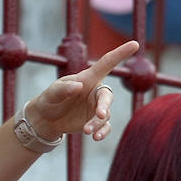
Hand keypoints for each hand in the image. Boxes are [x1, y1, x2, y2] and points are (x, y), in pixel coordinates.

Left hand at [24, 41, 139, 141]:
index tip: (135, 44)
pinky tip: (96, 137)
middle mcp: (95, 91)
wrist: (45, 119)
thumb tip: (78, 86)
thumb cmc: (50, 100)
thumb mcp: (52, 93)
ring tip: (86, 131)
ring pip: (105, 114)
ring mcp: (96, 106)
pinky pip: (104, 126)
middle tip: (99, 115)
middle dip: (104, 105)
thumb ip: (64, 89)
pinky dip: (102, 131)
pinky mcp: (95, 121)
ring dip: (97, 123)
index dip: (120, 54)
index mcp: (87, 78)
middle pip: (107, 96)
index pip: (106, 63)